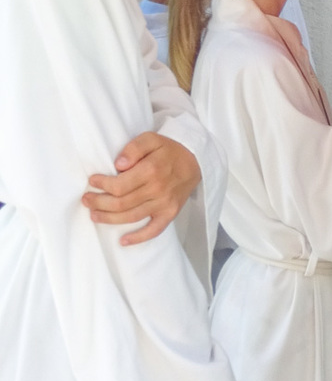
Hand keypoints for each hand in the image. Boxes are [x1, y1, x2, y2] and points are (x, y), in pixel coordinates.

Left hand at [82, 132, 200, 245]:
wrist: (196, 160)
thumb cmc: (169, 150)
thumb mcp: (151, 138)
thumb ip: (133, 148)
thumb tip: (119, 164)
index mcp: (151, 170)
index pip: (119, 185)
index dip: (102, 185)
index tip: (93, 181)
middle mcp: (157, 190)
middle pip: (121, 203)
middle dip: (99, 203)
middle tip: (87, 200)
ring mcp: (164, 204)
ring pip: (131, 217)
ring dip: (109, 219)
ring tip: (94, 215)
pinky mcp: (170, 213)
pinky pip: (154, 230)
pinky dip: (138, 238)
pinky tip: (123, 241)